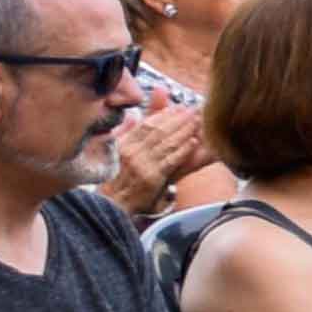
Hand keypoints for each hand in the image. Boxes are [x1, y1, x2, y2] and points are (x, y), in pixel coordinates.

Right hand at [97, 86, 206, 211]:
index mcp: (123, 145)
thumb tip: (131, 117)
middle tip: (193, 110)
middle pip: (159, 131)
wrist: (114, 204)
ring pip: (167, 143)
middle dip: (178, 119)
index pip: (146, 125)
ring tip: (197, 121)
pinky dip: (184, 150)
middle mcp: (132, 152)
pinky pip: (171, 160)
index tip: (177, 107)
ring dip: (184, 130)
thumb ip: (125, 134)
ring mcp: (143, 165)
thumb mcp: (115, 154)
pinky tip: (194, 142)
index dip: (163, 114)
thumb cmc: (115, 179)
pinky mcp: (153, 177)